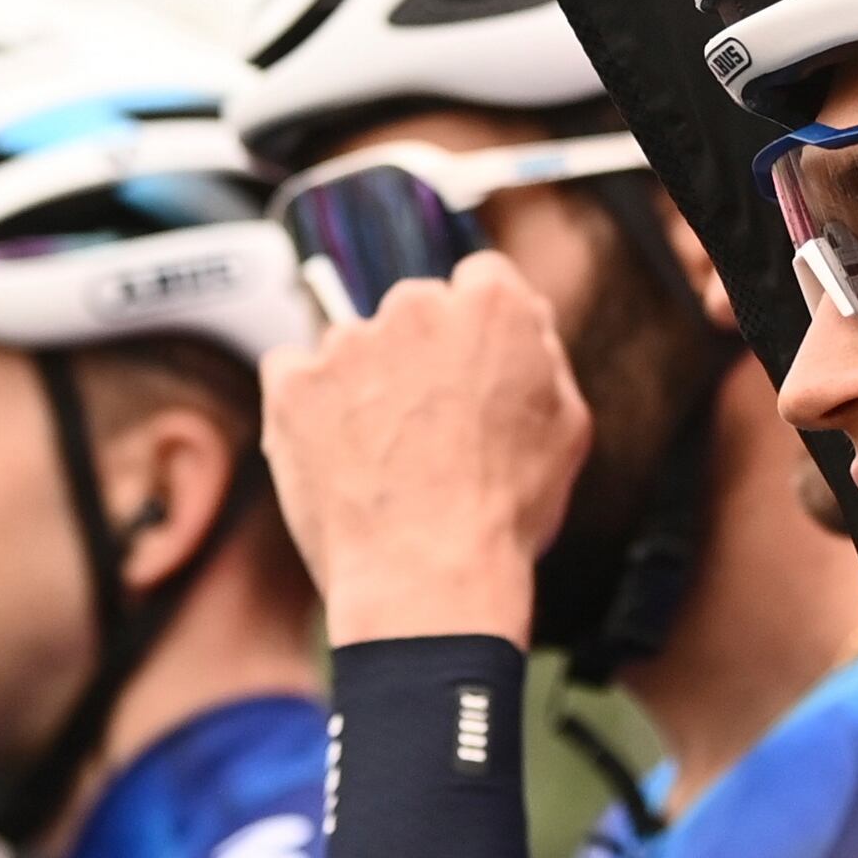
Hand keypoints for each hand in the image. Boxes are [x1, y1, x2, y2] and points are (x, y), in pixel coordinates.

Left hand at [258, 250, 588, 650]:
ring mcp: (347, 342)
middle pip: (414, 310)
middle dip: (419, 355)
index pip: (482, 280)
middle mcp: (415, 306)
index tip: (470, 366)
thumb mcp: (566, 429)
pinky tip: (335, 455)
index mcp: (491, 307)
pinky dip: (308, 407)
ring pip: (353, 347)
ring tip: (381, 459)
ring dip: (364, 384)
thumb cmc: (505, 513)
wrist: (426, 578)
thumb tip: (525, 320)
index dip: (479, 328)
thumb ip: (542, 356)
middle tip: (429, 428)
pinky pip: (293, 374)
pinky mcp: (292, 381)